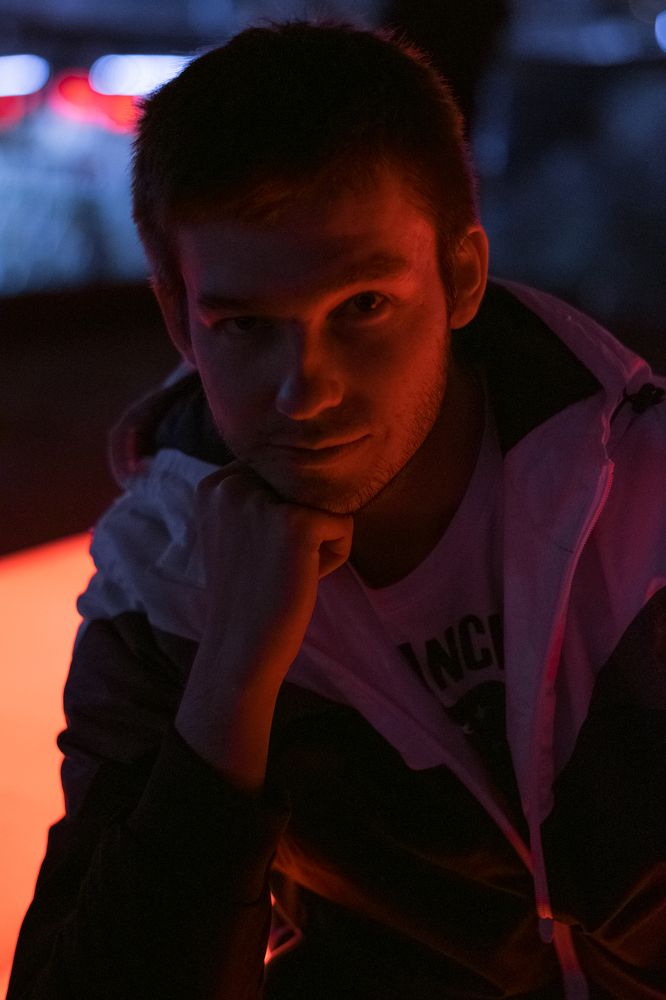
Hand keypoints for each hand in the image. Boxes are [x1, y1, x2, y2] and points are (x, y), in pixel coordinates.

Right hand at [175, 461, 353, 784]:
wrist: (240, 649)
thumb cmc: (248, 594)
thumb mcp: (235, 531)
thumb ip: (255, 495)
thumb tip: (307, 467)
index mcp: (214, 484)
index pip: (280, 474)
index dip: (280, 515)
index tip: (257, 554)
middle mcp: (232, 484)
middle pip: (304, 485)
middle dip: (301, 525)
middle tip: (273, 565)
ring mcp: (263, 502)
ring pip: (325, 504)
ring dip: (318, 541)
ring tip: (287, 571)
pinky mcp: (297, 523)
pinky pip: (344, 526)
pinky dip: (335, 557)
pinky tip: (303, 579)